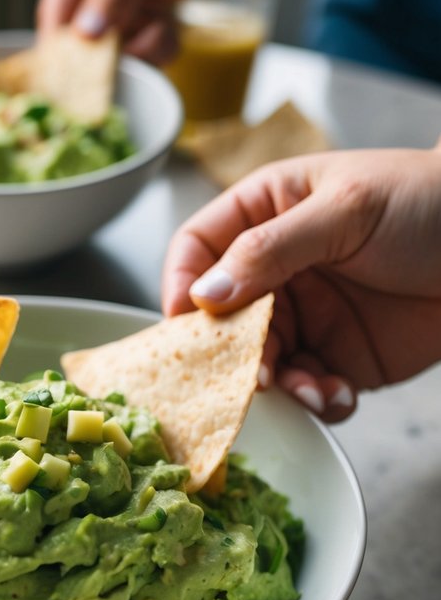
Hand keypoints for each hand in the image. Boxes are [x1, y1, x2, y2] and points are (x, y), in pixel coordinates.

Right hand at [36, 0, 198, 63]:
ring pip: (119, 60)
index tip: (76, 77)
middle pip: (82, 51)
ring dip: (142, 52)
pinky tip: (166, 24)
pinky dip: (161, 47)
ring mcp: (110, 22)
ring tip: (158, 26)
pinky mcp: (135, 33)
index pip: (52, 21)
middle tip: (133, 49)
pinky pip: (146, 57)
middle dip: (110, 58)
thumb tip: (85, 34)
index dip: (59, 53)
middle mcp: (84, 3)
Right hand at [162, 147, 440, 419]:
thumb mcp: (344, 210)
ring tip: (310, 390)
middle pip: (222, 319)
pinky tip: (339, 394)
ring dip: (279, 385)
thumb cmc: (426, 199)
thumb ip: (270, 249)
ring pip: (263, 362)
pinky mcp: (341, 355)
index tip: (183, 322)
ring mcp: (308, 314)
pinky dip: (319, 400)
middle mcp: (276, 268)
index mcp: (266, 213)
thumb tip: (205, 294)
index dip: (182, 284)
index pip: (198, 248)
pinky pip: (310, 388)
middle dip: (232, 351)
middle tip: (250, 375)